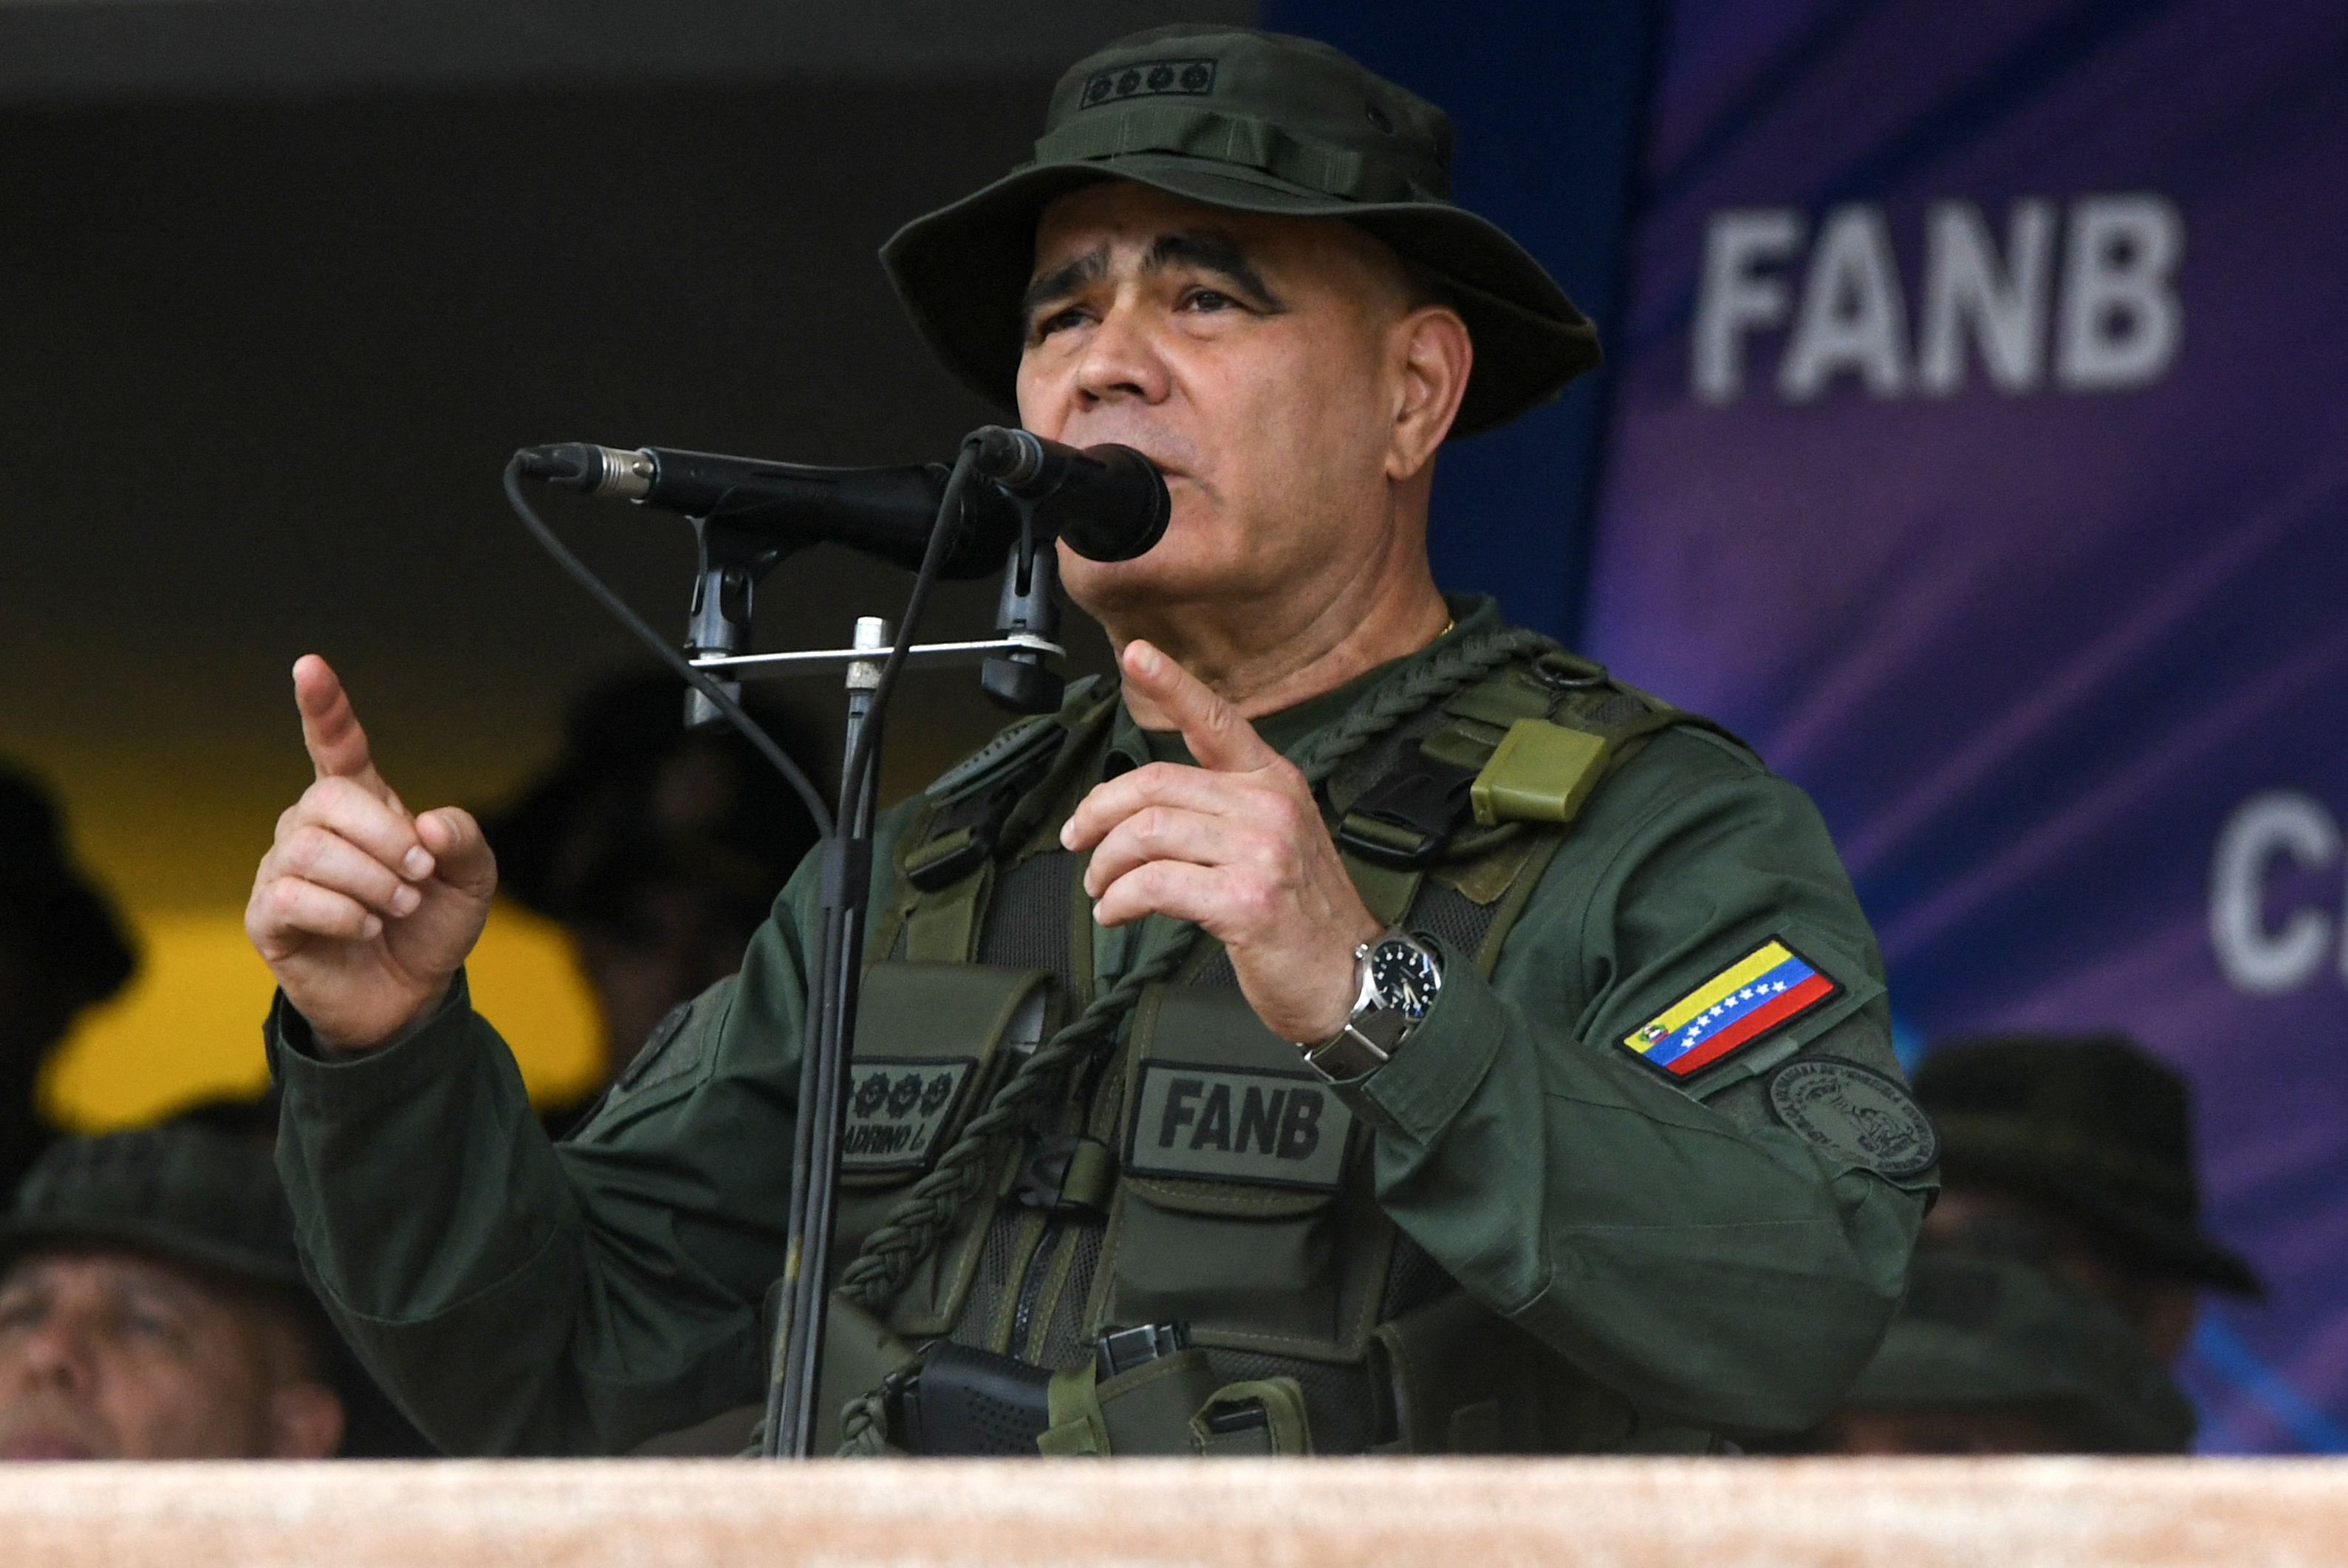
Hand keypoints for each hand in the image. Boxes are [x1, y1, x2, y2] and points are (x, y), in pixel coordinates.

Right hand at [245, 655, 495, 1051]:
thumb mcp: (473, 879)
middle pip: (330, 798)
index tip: (309, 664)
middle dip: (386, 837)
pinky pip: (292, 897)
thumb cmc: (434, 925)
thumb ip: (464, 839)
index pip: (336, 744)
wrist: (411, 996)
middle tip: (418, 876)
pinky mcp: (267, 916)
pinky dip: (344, 915)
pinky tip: (365, 929)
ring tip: (396, 909)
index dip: (324, 706)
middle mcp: (313, 825)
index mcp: (363, 804)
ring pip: (311, 849)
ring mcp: (283, 868)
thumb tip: (425, 825)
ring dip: (371, 883)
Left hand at [1060, 641, 1378, 1042]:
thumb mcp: (1276, 844)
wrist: (1353, 979)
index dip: (1171, 684)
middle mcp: (1269, 805)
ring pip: (1147, 833)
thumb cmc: (1307, 920)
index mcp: (1274, 782)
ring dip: (1106, 864)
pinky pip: (1155, 884)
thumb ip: (1222, 814)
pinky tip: (1117, 912)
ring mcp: (1262, 851)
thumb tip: (1143, 811)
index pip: (1215, 720)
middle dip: (1099, 812)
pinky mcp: (1246, 899)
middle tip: (1079, 840)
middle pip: (1155, 784)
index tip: (1136, 654)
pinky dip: (1120, 900)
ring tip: (1101, 888)